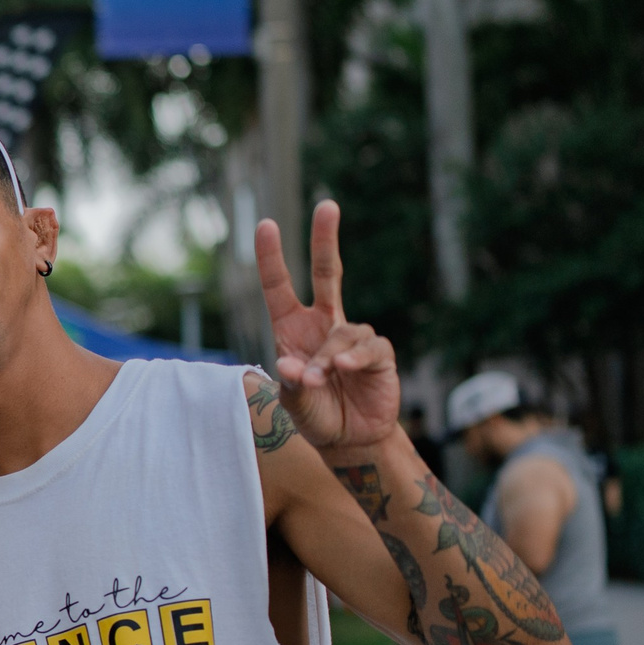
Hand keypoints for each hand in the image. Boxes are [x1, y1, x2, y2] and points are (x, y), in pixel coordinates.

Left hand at [256, 200, 400, 449]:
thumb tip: (292, 365)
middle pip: (327, 274)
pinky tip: (344, 371)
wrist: (350, 439)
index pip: (279, 288)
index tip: (265, 224)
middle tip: (327, 205)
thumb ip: (291, 385)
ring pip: (342, 333)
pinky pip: (367, 348)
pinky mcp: (378, 353)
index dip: (271, 258)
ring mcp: (352, 337)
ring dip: (328, 359)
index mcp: (292, 330)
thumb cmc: (315, 416)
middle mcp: (323, 325)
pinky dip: (353, 359)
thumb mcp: (293, 404)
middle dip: (325, 240)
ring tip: (319, 381)